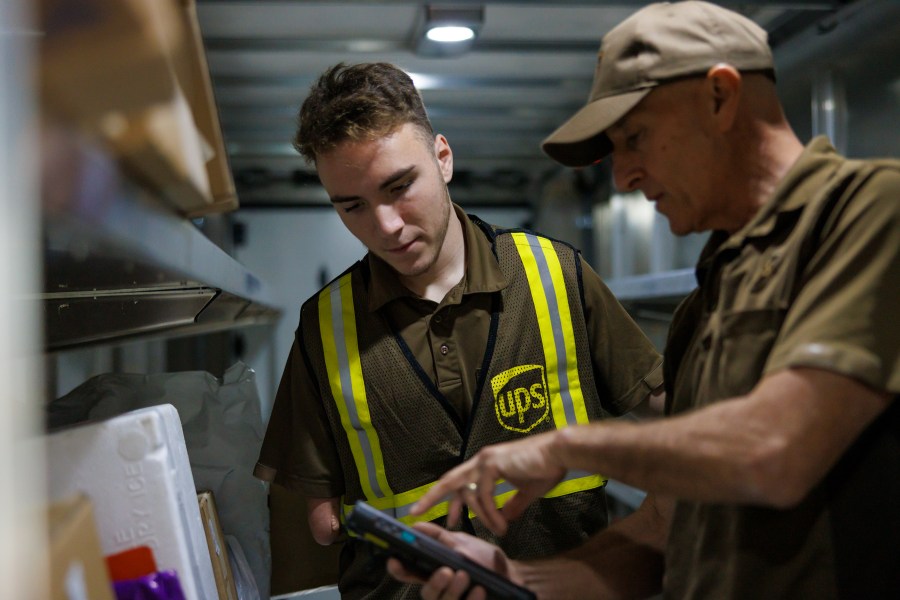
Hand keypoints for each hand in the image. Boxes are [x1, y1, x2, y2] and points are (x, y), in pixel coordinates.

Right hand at [386, 522, 519, 599]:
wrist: (512, 574)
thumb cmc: (484, 559)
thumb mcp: (461, 543)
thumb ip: (439, 537)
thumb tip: (414, 525)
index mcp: (434, 572)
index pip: (410, 575)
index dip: (400, 570)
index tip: (395, 561)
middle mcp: (442, 590)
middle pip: (427, 595)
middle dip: (434, 584)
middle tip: (446, 571)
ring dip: (453, 591)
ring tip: (464, 576)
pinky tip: (480, 590)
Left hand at [412, 430, 565, 534]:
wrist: (559, 454)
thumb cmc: (546, 468)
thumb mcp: (527, 492)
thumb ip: (513, 504)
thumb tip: (505, 517)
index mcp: (487, 465)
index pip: (461, 482)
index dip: (452, 500)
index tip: (449, 518)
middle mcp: (482, 460)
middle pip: (449, 481)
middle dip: (432, 497)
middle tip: (417, 513)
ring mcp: (485, 460)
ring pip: (470, 494)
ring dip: (483, 517)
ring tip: (499, 531)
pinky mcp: (492, 464)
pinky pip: (484, 494)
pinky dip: (490, 512)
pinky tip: (501, 523)